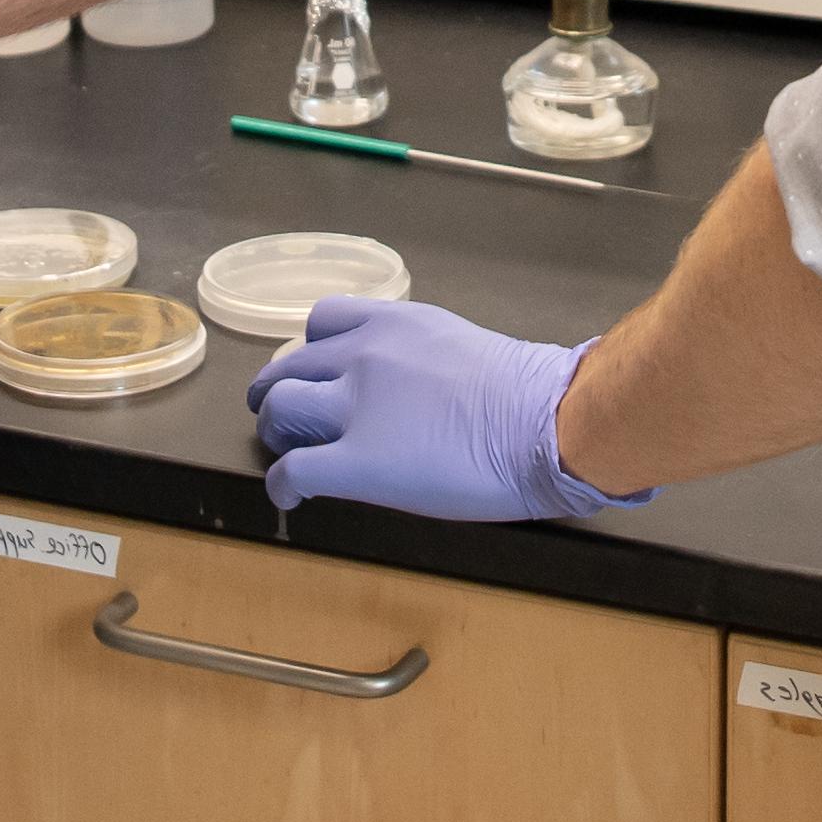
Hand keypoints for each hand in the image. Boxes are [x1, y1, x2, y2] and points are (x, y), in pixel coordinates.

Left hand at [248, 299, 647, 519]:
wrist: (546, 423)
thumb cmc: (528, 393)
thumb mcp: (460, 347)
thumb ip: (418, 357)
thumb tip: (408, 387)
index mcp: (393, 323)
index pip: (323, 322)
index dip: (312, 354)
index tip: (319, 377)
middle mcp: (362, 355)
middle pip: (289, 368)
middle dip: (279, 394)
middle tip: (286, 419)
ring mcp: (355, 408)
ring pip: (278, 410)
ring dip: (275, 433)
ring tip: (286, 452)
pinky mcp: (356, 463)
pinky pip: (293, 471)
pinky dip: (282, 485)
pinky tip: (290, 498)